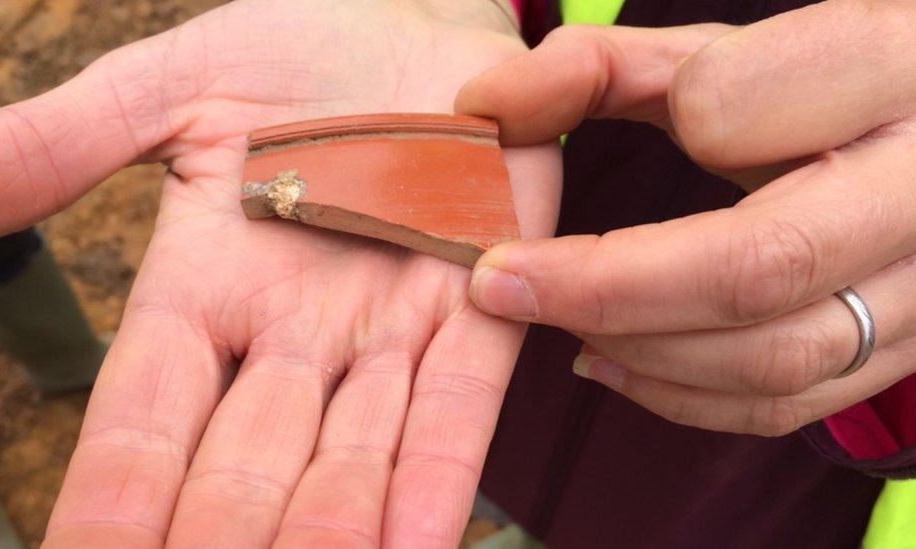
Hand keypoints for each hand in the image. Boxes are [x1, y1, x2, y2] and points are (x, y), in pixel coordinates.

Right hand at [0, 1, 560, 545]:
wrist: (424, 25)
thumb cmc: (304, 52)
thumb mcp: (167, 92)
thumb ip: (54, 148)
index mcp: (207, 293)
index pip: (142, 424)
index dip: (114, 502)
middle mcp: (295, 337)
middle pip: (243, 473)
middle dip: (218, 542)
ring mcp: (391, 331)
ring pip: (348, 464)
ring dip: (323, 537)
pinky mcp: (481, 309)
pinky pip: (454, 411)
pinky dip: (433, 483)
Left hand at [457, 0, 915, 436]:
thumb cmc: (806, 85)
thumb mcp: (717, 53)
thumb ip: (603, 67)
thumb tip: (483, 104)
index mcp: (888, 69)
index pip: (743, 108)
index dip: (633, 137)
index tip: (527, 138)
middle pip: (758, 267)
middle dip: (603, 289)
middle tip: (498, 282)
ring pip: (776, 357)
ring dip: (637, 351)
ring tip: (552, 319)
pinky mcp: (903, 347)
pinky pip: (790, 402)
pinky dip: (682, 395)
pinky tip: (609, 361)